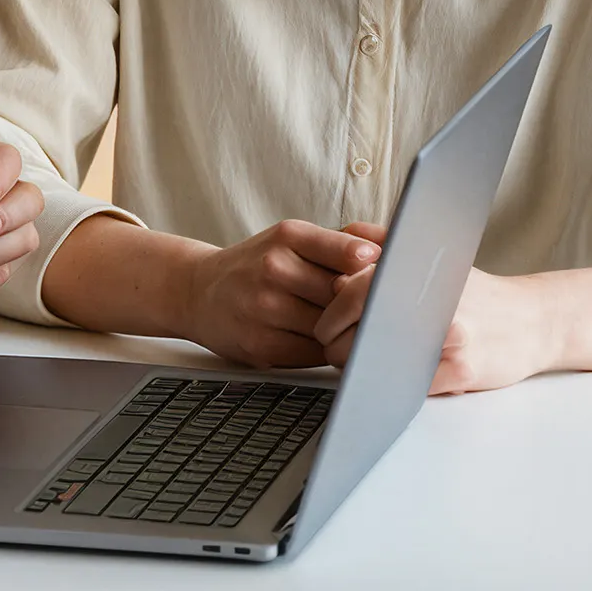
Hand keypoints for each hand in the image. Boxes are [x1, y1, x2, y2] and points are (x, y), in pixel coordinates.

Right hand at [171, 221, 374, 368]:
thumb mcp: (292, 239)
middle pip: (346, 295)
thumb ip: (342, 241)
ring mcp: (265, 309)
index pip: (351, 253)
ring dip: (346, 332)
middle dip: (364, 305)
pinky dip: (325, 352)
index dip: (376, 270)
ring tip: (347, 327)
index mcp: (288, 236)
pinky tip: (321, 342)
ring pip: (332, 328)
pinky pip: (315, 355)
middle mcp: (274, 268)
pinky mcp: (261, 346)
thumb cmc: (257, 265)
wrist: (198, 292)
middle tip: (379, 309)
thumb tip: (393, 246)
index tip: (388, 276)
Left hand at [315, 231, 591, 393]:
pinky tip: (393, 382)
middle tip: (340, 351)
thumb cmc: (477, 293)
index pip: (349, 293)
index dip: (331, 316)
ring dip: (360, 371)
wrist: (537, 320)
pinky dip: (391, 387)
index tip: (328, 327)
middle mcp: (432, 300)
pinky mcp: (462, 370)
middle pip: (355, 331)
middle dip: (338, 346)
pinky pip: (406, 387)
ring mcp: (448, 336)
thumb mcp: (435, 256)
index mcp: (419, 269)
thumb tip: (342, 250)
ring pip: (375, 363)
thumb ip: (386, 244)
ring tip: (363, 367)